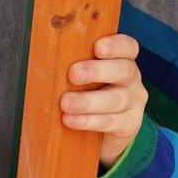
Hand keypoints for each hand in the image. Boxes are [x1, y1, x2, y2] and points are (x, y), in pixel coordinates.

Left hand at [60, 34, 146, 168]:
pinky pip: (109, 122)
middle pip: (122, 70)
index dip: (115, 45)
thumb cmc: (87, 92)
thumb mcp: (84, 76)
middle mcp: (131, 79)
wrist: (102, 132)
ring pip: (115, 99)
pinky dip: (88, 121)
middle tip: (73, 74)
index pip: (127, 46)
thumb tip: (44, 58)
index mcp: (122, 60)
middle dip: (96, 71)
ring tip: (66, 103)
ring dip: (88, 101)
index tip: (98, 47)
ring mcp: (133, 103)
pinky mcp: (128, 125)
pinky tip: (69, 120)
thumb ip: (74, 65)